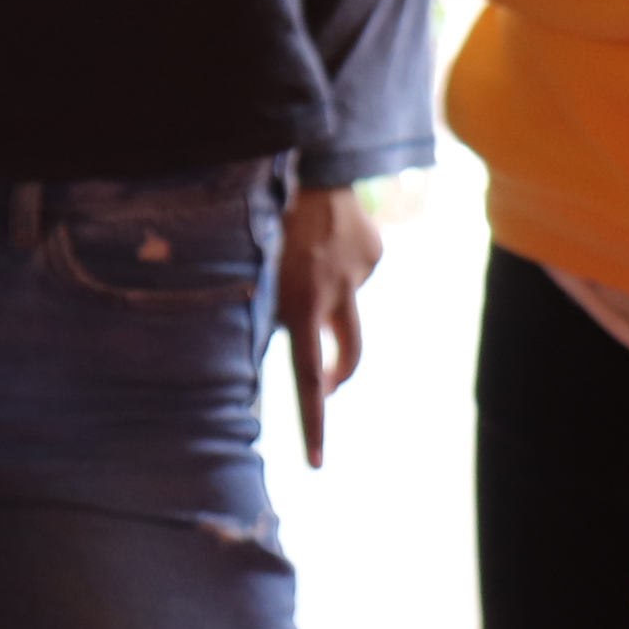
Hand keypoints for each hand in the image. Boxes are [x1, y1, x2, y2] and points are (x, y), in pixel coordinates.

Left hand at [277, 184, 382, 466]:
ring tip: (303, 255)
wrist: (310, 166)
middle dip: (335, 378)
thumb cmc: (264, 222)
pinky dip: (337, 266)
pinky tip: (323, 234)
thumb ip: (263, 313)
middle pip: (344, 360)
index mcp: (298, 304)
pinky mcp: (375, 254)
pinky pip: (353, 274)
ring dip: (324, 298)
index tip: (317, 462)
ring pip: (343, 311)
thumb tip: (257, 351)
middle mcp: (333, 295)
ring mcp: (360, 275)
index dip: (312, 422)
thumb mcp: (254, 273)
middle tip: (323, 385)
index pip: (305, 378)